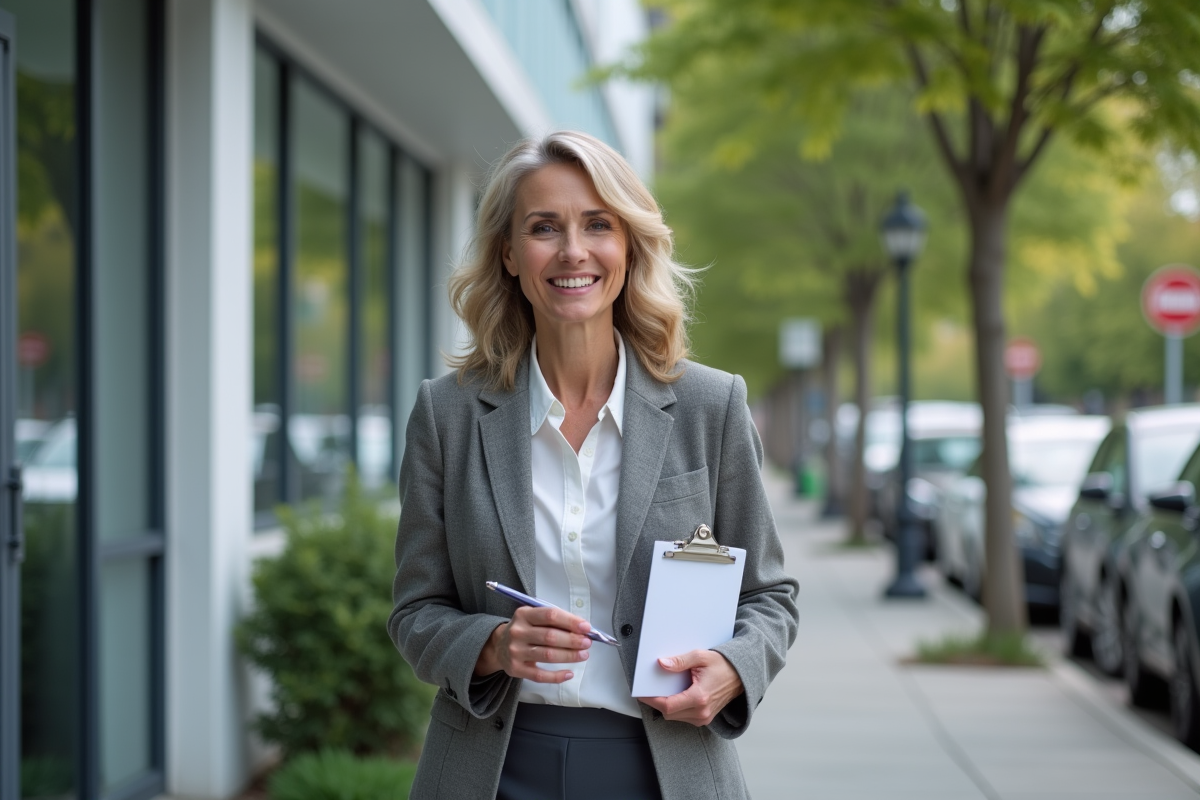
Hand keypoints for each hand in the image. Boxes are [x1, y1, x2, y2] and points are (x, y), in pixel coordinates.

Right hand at [474, 606, 591, 682]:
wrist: (498, 645)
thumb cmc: (524, 629)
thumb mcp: (533, 617)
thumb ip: (554, 621)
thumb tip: (581, 629)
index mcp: (524, 614)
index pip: (550, 615)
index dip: (570, 621)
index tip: (586, 627)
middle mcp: (518, 632)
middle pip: (550, 636)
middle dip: (572, 640)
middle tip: (587, 643)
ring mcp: (516, 651)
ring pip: (547, 655)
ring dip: (569, 655)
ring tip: (583, 655)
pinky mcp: (516, 669)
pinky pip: (540, 675)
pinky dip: (557, 676)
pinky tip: (569, 673)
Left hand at [638, 650, 743, 725]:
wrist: (741, 676)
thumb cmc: (724, 666)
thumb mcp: (700, 657)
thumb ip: (679, 662)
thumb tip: (661, 664)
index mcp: (699, 698)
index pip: (667, 705)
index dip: (651, 700)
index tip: (641, 694)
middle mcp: (701, 712)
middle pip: (668, 713)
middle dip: (657, 702)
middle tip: (650, 689)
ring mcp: (704, 718)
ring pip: (674, 717)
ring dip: (667, 705)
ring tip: (664, 690)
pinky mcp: (705, 719)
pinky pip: (683, 717)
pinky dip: (676, 708)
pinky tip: (676, 695)